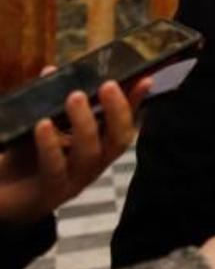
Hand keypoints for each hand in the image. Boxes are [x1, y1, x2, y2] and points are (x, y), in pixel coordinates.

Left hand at [0, 76, 151, 224]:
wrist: (3, 198)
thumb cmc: (27, 158)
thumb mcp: (45, 127)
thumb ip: (52, 103)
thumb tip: (53, 70)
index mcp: (98, 147)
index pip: (125, 122)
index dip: (137, 102)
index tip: (145, 79)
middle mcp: (94, 164)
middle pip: (118, 140)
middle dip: (117, 111)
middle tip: (108, 85)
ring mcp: (75, 179)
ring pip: (90, 152)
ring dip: (85, 123)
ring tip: (75, 97)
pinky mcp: (50, 190)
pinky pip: (55, 167)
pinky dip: (50, 144)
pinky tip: (43, 125)